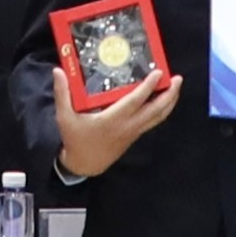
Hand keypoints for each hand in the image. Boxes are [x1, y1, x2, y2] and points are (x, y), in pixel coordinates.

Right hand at [56, 69, 177, 175]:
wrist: (84, 165)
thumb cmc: (75, 140)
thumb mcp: (64, 117)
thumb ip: (62, 93)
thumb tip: (57, 71)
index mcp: (113, 119)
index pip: (136, 100)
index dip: (149, 86)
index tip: (159, 73)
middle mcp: (128, 125)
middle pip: (156, 110)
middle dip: (169, 94)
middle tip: (178, 79)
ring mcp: (133, 132)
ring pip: (157, 117)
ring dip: (169, 102)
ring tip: (175, 88)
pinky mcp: (133, 136)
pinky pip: (152, 121)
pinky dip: (161, 110)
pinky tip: (162, 102)